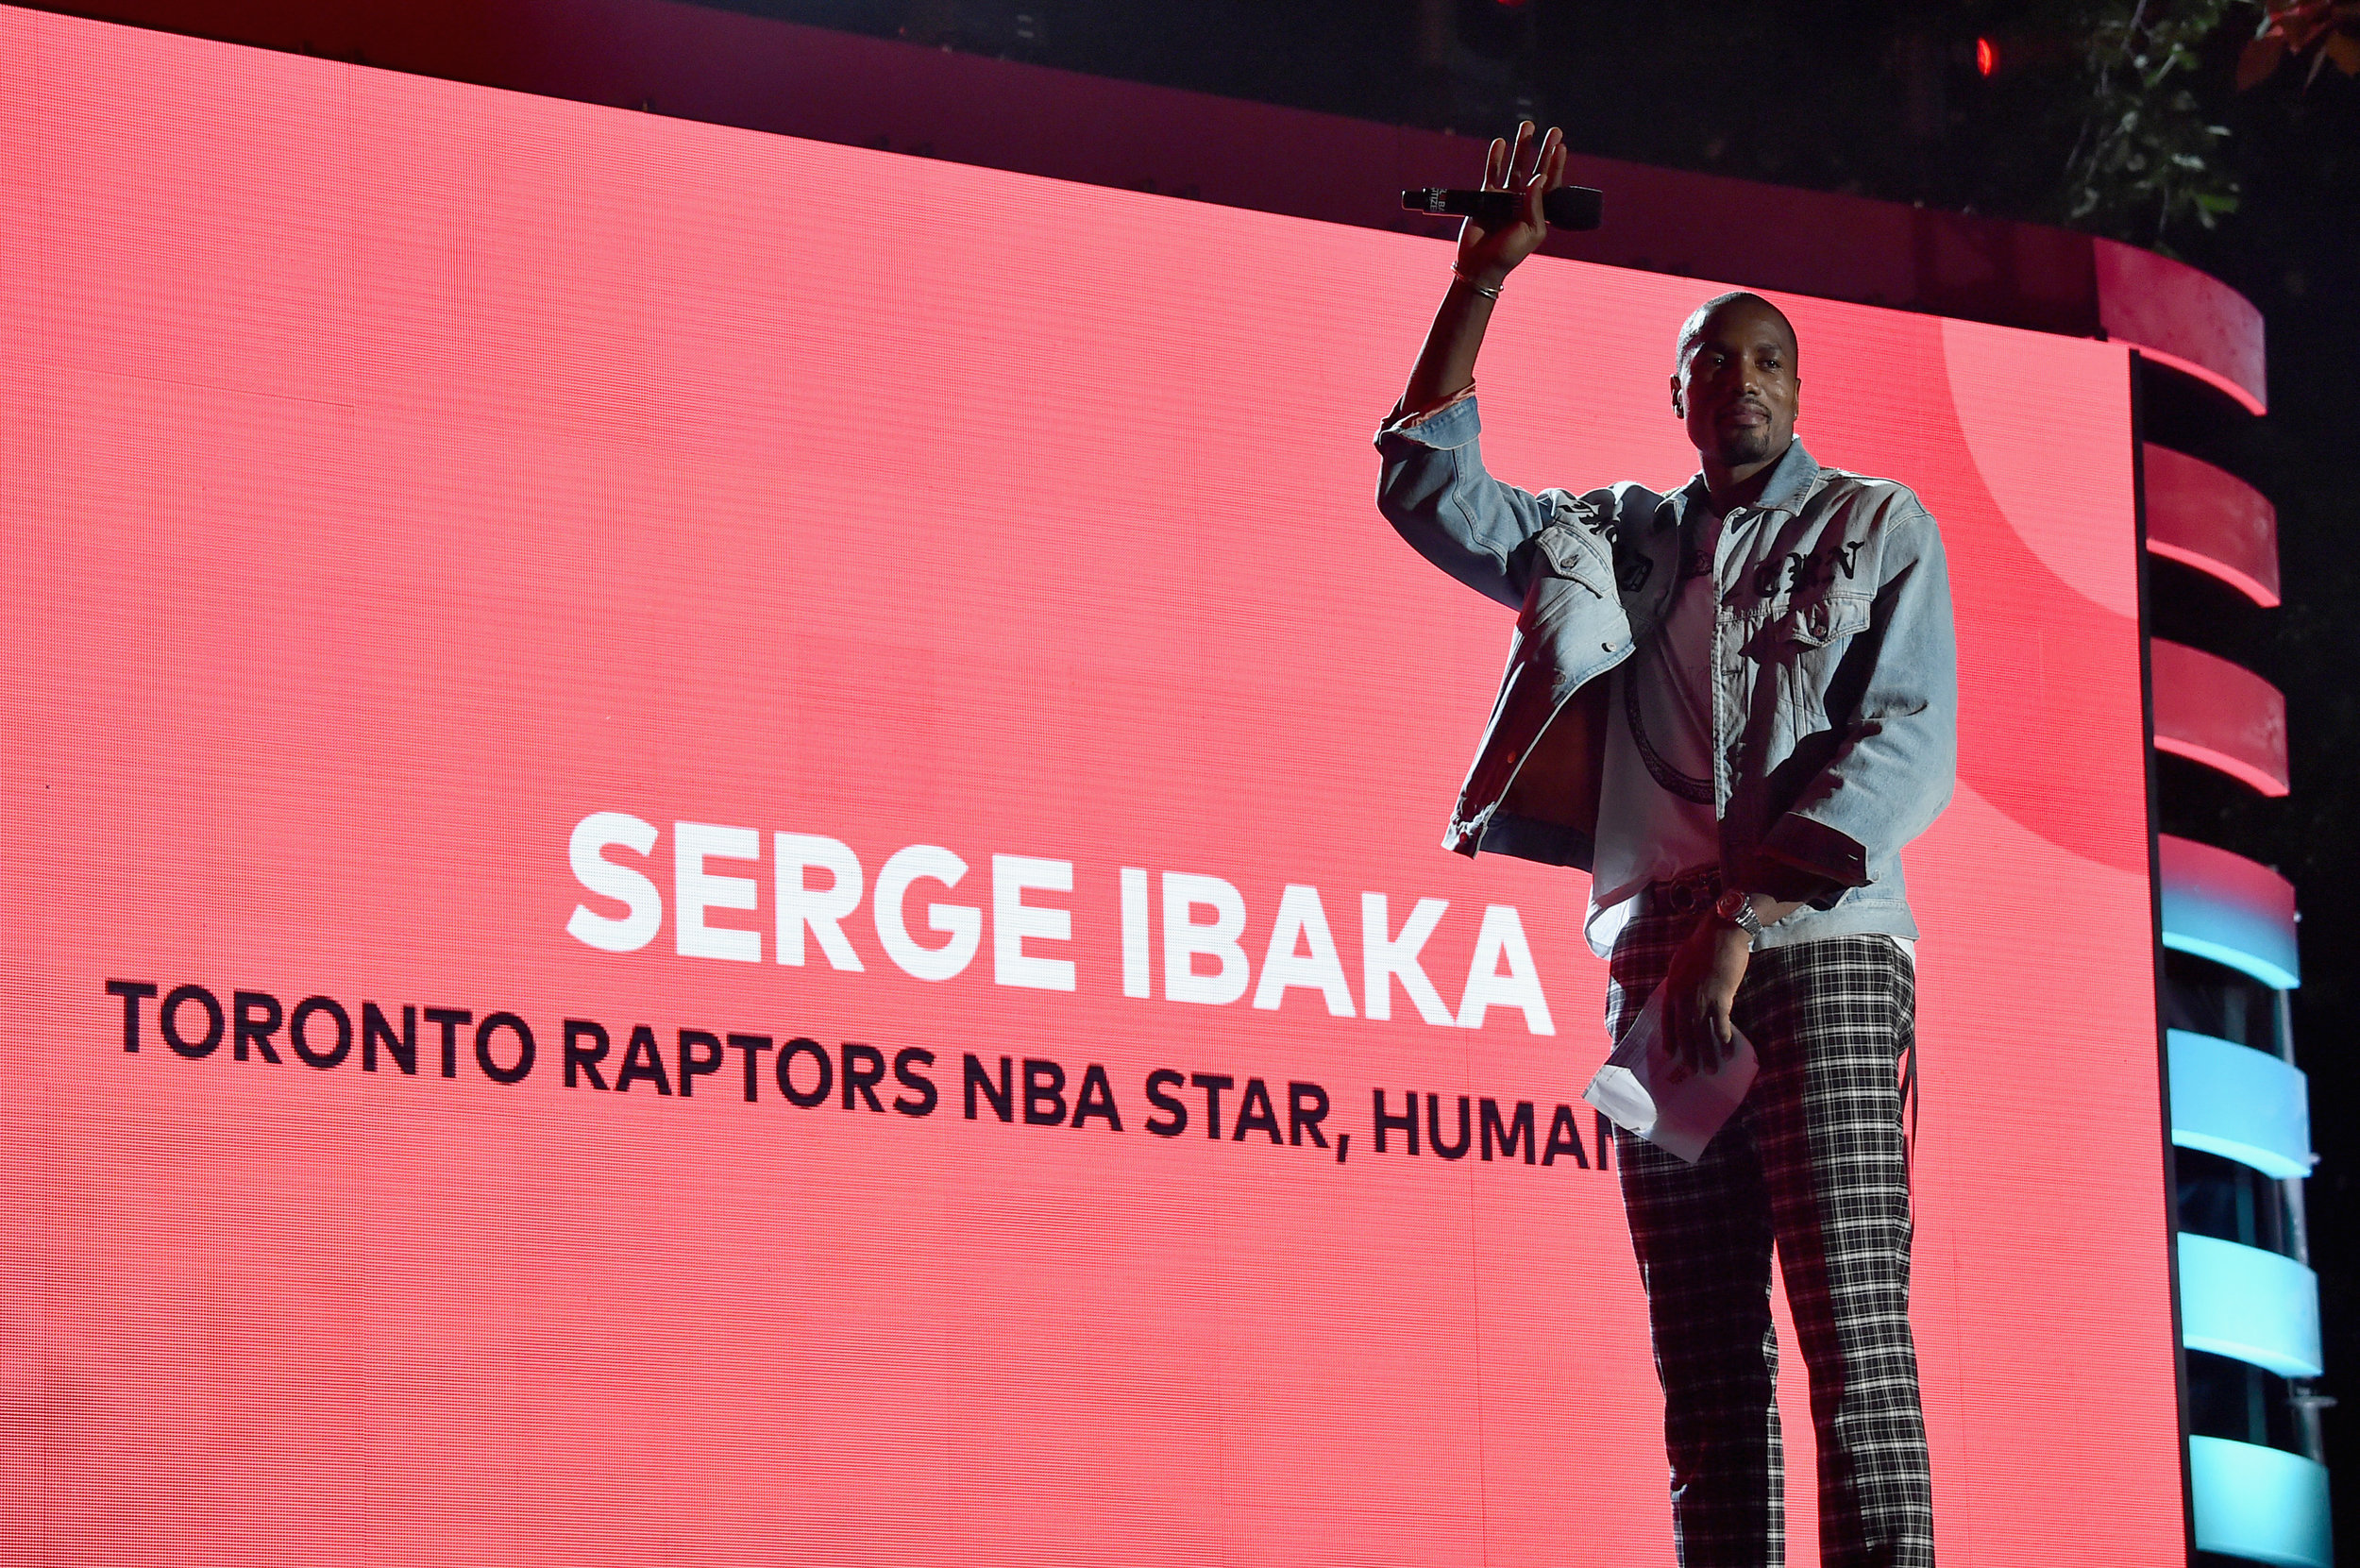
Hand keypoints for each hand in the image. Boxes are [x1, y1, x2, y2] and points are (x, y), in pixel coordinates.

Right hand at [1454, 122, 1565, 288]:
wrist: (1479, 265)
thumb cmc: (1508, 253)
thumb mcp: (1531, 232)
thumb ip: (1535, 205)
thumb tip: (1538, 177)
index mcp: (1538, 211)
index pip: (1551, 183)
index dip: (1556, 165)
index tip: (1560, 147)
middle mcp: (1523, 201)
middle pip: (1536, 169)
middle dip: (1545, 150)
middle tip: (1555, 131)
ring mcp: (1505, 198)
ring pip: (1515, 166)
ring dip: (1522, 147)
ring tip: (1528, 126)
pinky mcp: (1486, 197)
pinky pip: (1492, 173)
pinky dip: (1495, 158)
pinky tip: (1500, 142)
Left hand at [1660, 916, 1750, 1081]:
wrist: (1721, 933)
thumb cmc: (1702, 945)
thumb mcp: (1679, 964)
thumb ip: (1679, 983)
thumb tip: (1678, 997)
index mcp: (1672, 989)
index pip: (1667, 1021)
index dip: (1669, 1040)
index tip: (1670, 1056)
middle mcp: (1683, 998)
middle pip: (1684, 1033)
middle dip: (1688, 1055)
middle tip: (1691, 1073)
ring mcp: (1701, 999)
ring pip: (1702, 1033)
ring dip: (1707, 1054)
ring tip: (1712, 1070)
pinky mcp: (1721, 998)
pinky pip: (1722, 1024)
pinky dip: (1725, 1040)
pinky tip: (1728, 1051)